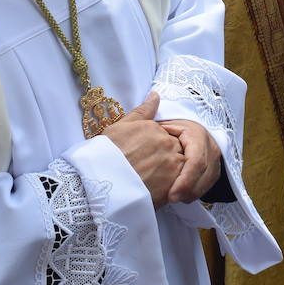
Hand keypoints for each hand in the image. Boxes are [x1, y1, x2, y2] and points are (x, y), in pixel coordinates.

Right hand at [104, 92, 183, 208]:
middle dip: (166, 158)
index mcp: (155, 128)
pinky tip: (156, 189)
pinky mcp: (174, 184)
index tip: (143, 156)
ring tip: (151, 180)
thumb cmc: (107, 154)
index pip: (165, 134)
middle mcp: (167, 143)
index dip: (155, 146)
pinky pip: (181, 183)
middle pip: (175, 148)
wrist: (102, 183)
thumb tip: (156, 95)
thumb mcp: (121, 126)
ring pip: (180, 165)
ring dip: (170, 172)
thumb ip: (142, 111)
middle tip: (147, 169)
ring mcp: (172, 164)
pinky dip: (173, 185)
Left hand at [159, 118, 222, 203]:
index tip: (171, 193)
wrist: (192, 131)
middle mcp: (210, 148)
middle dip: (187, 190)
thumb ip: (155, 126)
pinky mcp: (214, 171)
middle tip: (170, 199)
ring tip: (173, 199)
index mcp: (198, 135)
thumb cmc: (175, 128)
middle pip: (202, 174)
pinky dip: (193, 193)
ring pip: (206, 183)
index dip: (185, 179)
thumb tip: (148, 116)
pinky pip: (207, 186)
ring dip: (190, 194)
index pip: (196, 161)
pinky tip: (181, 196)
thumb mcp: (166, 123)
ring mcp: (215, 160)